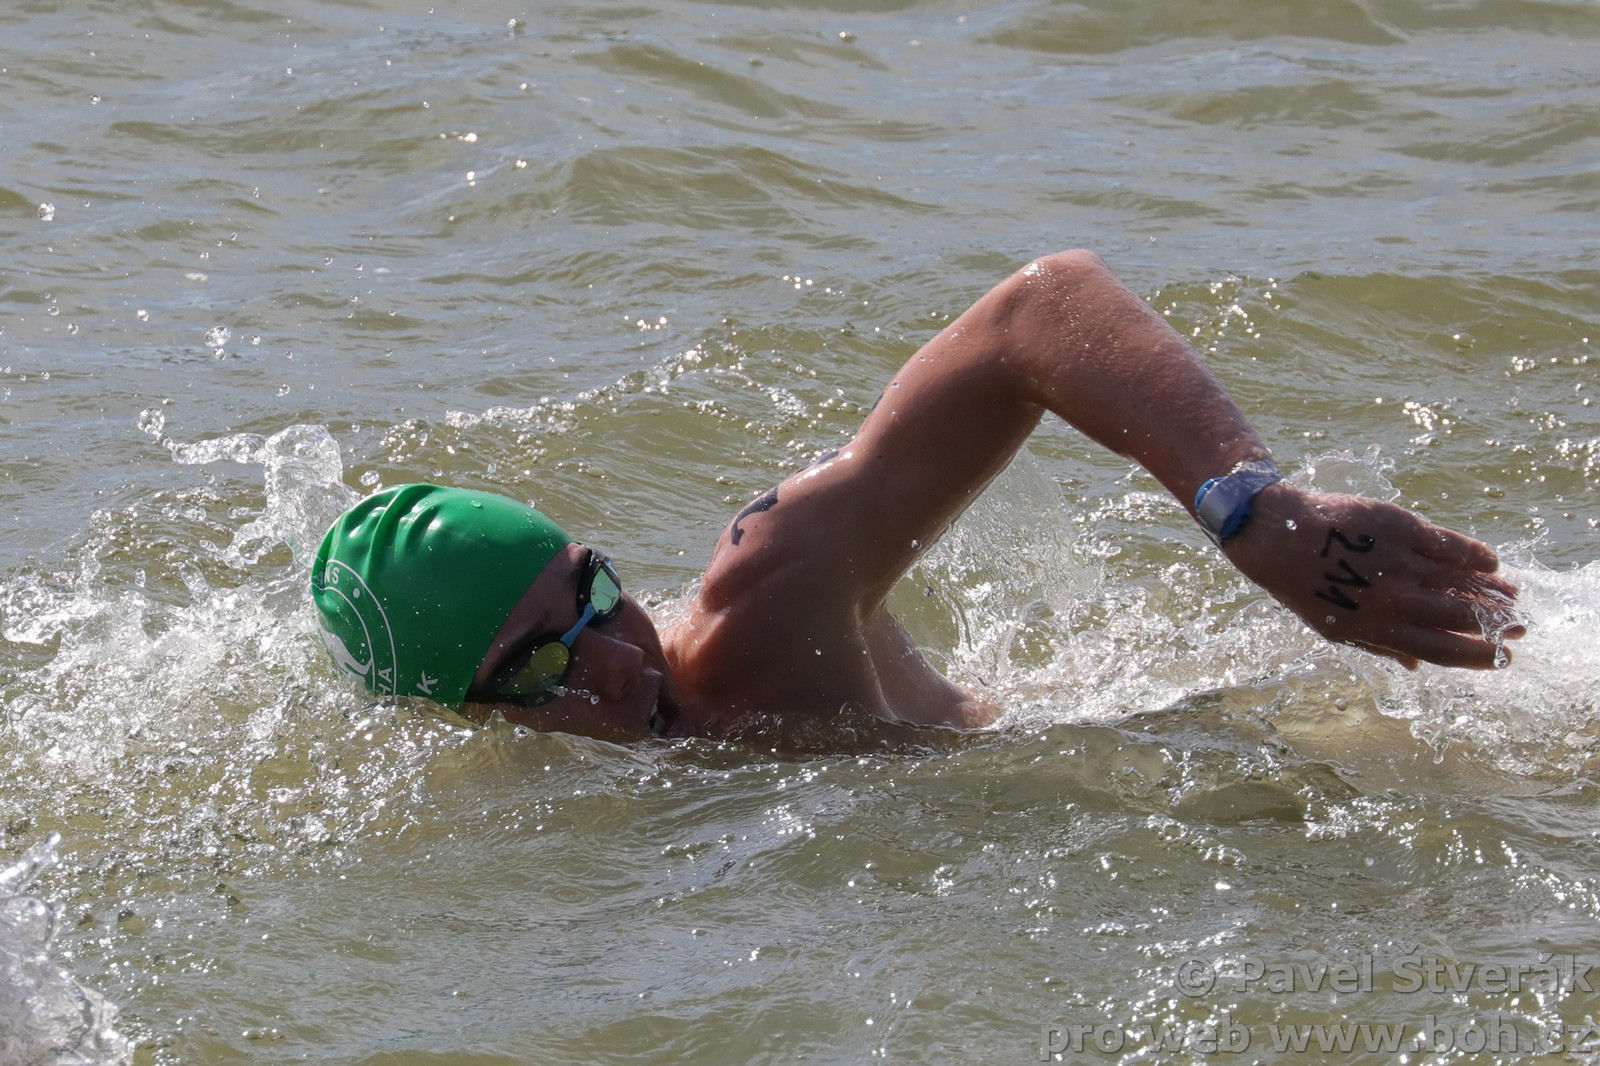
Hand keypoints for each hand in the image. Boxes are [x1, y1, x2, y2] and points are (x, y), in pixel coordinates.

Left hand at [1222, 483, 1523, 669]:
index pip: (1443, 650)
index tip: (1503, 657)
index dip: (1479, 656)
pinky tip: (1490, 563)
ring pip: (1463, 581)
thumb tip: (1417, 666)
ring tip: (1512, 597)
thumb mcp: (1334, 628)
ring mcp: (1399, 561)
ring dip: (1494, 592)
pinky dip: (1476, 555)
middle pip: (1461, 616)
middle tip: (1518, 625)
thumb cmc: (1303, 585)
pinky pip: (1450, 545)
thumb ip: (1380, 646)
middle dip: (1497, 624)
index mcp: (1377, 629)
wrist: (1278, 534)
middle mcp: (1393, 598)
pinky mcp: (1401, 527)